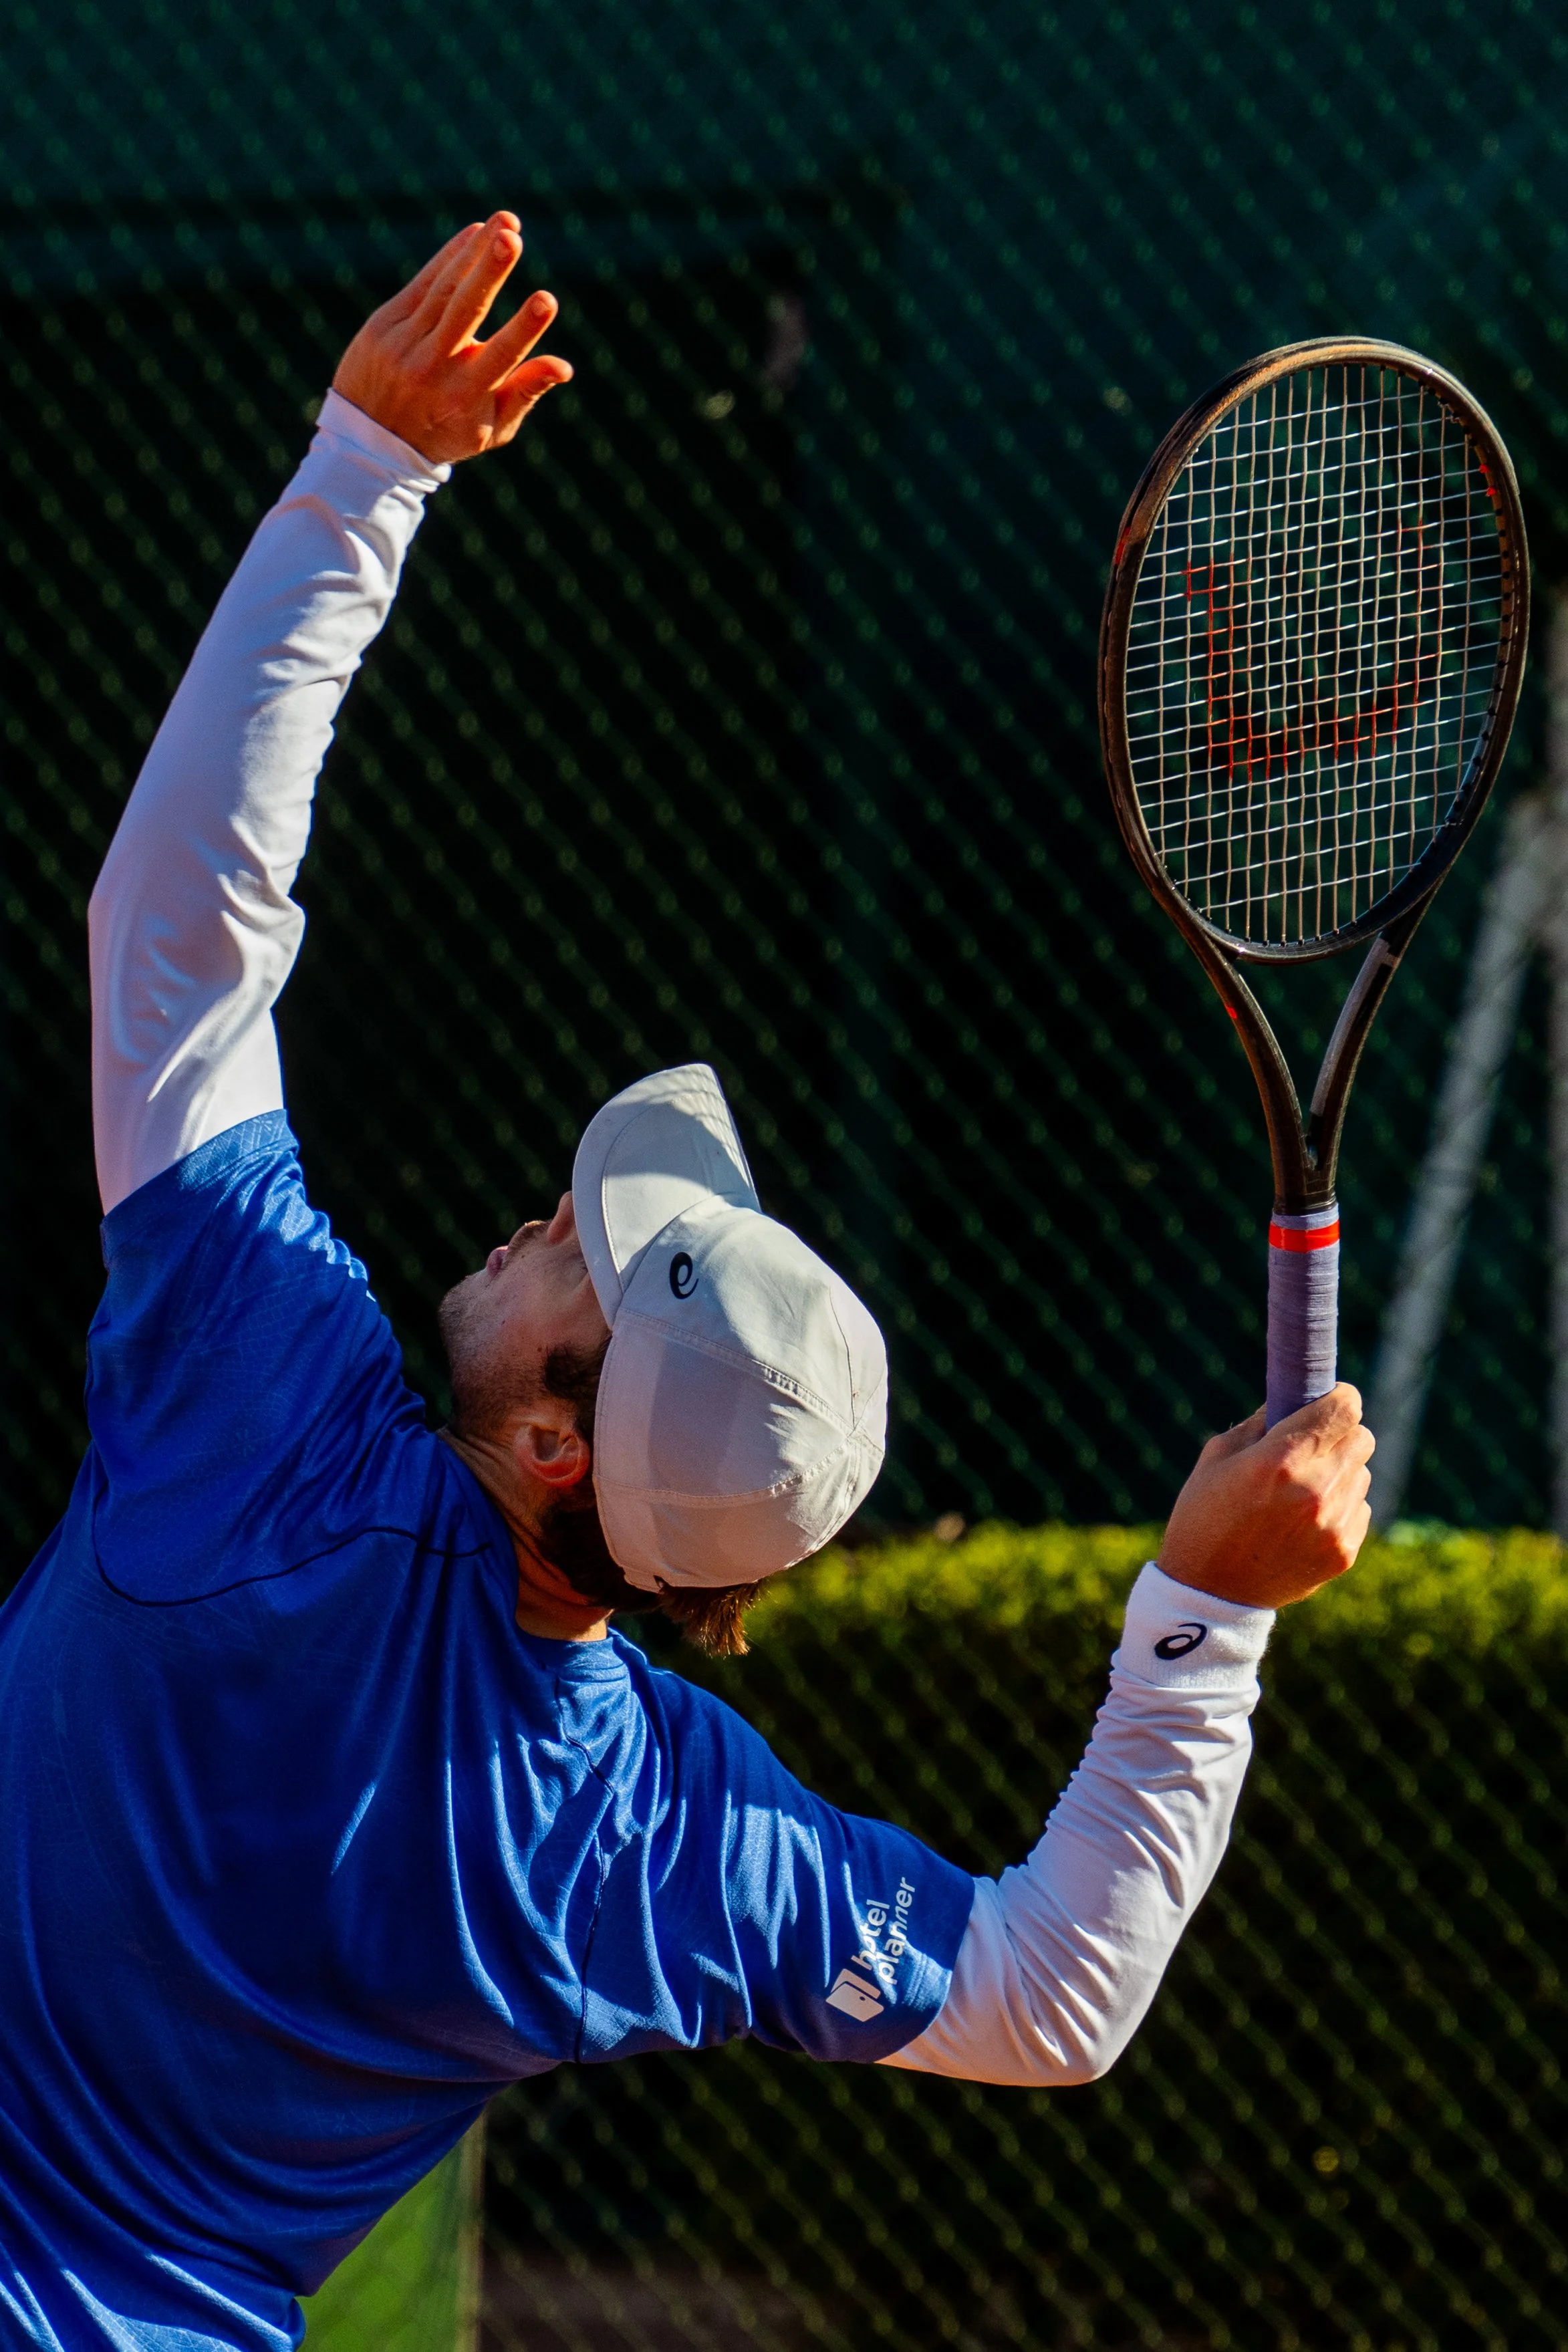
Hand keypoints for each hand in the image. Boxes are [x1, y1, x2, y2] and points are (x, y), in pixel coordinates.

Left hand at [331, 212, 571, 465]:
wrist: (370, 439)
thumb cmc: (447, 430)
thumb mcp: (491, 427)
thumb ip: (526, 393)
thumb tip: (564, 366)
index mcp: (465, 397)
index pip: (500, 357)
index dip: (524, 329)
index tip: (547, 300)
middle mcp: (434, 368)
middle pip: (465, 312)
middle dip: (490, 273)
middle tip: (512, 238)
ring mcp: (405, 344)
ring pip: (445, 290)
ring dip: (475, 252)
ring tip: (507, 222)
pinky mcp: (385, 324)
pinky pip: (422, 283)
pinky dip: (449, 256)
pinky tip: (474, 233)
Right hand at [1157, 1383, 1373, 1609]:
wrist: (1209, 1593)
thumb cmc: (1203, 1516)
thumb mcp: (1217, 1457)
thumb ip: (1261, 1423)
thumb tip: (1296, 1402)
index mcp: (1281, 1459)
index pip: (1345, 1408)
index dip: (1338, 1398)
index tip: (1327, 1402)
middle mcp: (1315, 1490)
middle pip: (1361, 1438)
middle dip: (1339, 1433)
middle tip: (1313, 1444)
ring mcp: (1334, 1525)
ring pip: (1362, 1474)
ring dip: (1340, 1472)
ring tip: (1302, 1490)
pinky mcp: (1344, 1553)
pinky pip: (1360, 1509)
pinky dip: (1341, 1507)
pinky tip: (1306, 1520)